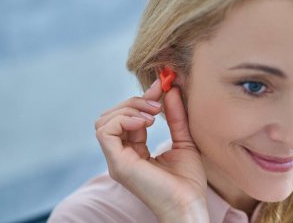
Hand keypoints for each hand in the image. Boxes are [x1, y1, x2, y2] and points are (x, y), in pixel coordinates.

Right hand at [95, 79, 208, 221]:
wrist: (189, 205)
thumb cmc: (187, 181)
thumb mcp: (183, 140)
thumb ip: (175, 117)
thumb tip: (170, 90)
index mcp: (133, 151)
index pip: (127, 117)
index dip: (142, 99)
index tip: (161, 86)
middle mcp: (121, 154)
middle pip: (110, 116)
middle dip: (133, 102)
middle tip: (157, 104)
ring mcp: (116, 159)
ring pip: (104, 121)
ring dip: (128, 109)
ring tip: (154, 115)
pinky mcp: (117, 163)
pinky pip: (105, 131)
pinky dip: (124, 119)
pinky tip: (147, 123)